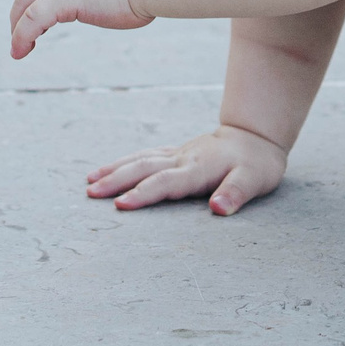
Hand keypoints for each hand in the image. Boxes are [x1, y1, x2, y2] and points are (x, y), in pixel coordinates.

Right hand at [85, 125, 286, 214]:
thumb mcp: (254, 180)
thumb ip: (236, 193)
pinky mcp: (174, 153)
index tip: (120, 204)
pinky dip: (123, 162)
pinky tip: (106, 170)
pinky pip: (143, 156)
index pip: (165, 183)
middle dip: (116, 180)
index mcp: (198, 168)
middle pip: (143, 168)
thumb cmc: (255, 163)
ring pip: (139, 159)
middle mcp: (182, 159)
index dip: (143, 193)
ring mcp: (176, 154)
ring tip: (89, 182)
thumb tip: (218, 209)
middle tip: (91, 193)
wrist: (254, 137)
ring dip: (113, 170)